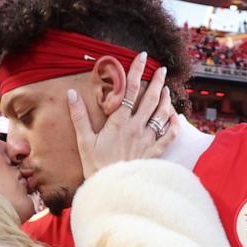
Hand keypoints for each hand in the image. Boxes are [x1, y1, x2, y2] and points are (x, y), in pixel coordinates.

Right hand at [68, 52, 178, 178]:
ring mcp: (147, 141)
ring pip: (162, 115)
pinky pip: (169, 137)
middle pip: (151, 98)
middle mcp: (137, 128)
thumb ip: (79, 116)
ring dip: (166, 100)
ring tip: (167, 90)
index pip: (130, 90)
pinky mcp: (154, 154)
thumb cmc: (95, 166)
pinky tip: (174, 118)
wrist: (111, 189)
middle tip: (162, 69)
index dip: (136, 71)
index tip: (142, 57)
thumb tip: (71, 94)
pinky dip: (174, 126)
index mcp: (119, 122)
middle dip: (157, 81)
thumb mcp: (84, 141)